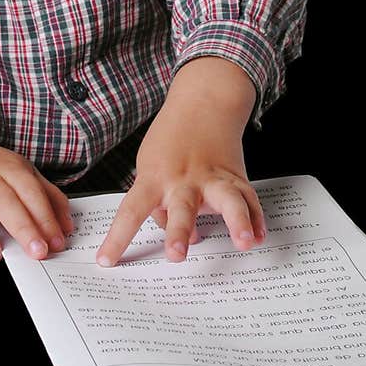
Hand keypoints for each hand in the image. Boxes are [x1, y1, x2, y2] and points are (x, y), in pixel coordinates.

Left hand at [94, 103, 267, 266]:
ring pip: (227, 200)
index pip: (130, 211)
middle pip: (181, 208)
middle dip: (178, 232)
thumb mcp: (150, 167)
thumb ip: (160, 205)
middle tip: (176, 255)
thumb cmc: (170, 141)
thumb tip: (186, 238)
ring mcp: (213, 179)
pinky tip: (259, 236)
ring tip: (244, 241)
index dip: (117, 238)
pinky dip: (256, 219)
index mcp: (155, 178)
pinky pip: (249, 199)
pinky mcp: (235, 178)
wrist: (203, 104)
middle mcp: (184, 181)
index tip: (106, 261)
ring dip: (237, 222)